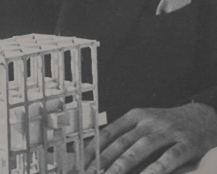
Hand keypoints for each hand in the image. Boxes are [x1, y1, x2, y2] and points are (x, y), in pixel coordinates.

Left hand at [84, 103, 216, 173]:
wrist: (203, 117)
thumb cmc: (168, 125)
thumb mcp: (144, 124)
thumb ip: (126, 137)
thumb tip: (101, 156)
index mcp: (135, 116)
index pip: (109, 132)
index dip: (94, 148)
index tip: (81, 162)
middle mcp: (148, 121)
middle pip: (122, 142)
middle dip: (104, 160)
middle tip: (92, 173)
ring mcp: (167, 131)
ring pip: (141, 148)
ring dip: (124, 164)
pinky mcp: (186, 143)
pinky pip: (169, 158)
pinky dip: (156, 169)